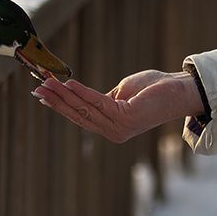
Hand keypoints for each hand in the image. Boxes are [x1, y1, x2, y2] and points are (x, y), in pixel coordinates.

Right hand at [32, 70, 205, 142]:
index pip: (80, 117)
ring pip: (84, 109)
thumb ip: (104, 98)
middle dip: (56, 101)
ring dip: (64, 95)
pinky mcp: (125, 117)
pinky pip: (97, 103)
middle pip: (78, 115)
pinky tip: (68, 84)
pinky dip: (81, 93)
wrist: (179, 90)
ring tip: (47, 83)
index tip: (42, 94)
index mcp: (111, 128)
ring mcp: (119, 128)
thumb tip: (82, 94)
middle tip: (37, 88)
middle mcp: (113, 132)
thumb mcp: (122, 93)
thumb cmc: (153, 89)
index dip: (60, 105)